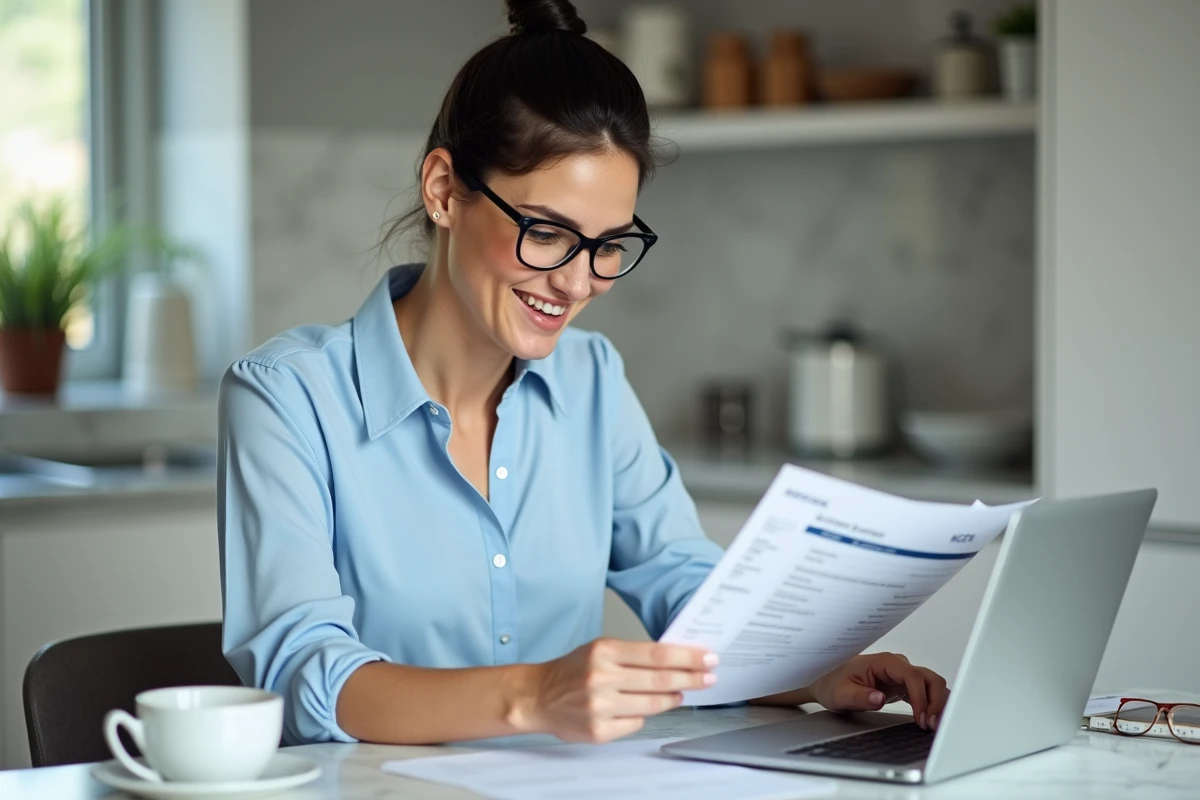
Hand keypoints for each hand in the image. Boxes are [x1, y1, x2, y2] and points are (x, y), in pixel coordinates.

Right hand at [521, 638, 716, 742]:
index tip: (707, 658)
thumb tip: (675, 659)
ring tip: (682, 694)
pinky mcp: (599, 730)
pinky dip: (643, 715)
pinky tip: (643, 708)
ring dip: (673, 699)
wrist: (538, 696)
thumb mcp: (600, 649)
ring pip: (652, 704)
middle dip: (691, 678)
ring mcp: (600, 707)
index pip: (657, 654)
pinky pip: (636, 723)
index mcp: (604, 652)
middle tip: (709, 677)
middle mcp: (602, 678)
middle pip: (661, 680)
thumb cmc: (572, 671)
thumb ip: (633, 654)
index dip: (687, 657)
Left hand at [808, 652, 949, 729]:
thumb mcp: (840, 694)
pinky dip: (932, 706)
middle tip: (932, 725)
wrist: (827, 682)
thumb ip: (860, 697)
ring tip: (934, 726)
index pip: (912, 676)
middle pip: (929, 679)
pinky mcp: (904, 687)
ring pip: (932, 685)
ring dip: (938, 704)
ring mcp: (902, 676)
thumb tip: (879, 698)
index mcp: (883, 662)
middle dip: (936, 701)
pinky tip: (930, 722)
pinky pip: (926, 694)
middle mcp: (896, 666)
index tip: (921, 718)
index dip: (921, 697)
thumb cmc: (833, 684)